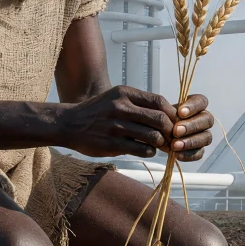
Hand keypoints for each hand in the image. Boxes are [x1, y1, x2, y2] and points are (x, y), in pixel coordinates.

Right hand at [58, 86, 175, 158]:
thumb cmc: (98, 112)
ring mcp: (116, 126)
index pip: (159, 101)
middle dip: (170, 131)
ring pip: (153, 136)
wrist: (69, 124)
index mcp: (125, 93)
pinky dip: (149, 152)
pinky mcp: (111, 144)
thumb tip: (169, 113)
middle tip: (172, 137)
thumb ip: (139, 104)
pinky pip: (141, 149)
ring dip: (161, 143)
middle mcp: (121, 107)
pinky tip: (147, 151)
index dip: (171, 114)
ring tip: (159, 145)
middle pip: (160, 119)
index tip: (174, 122)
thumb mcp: (116, 98)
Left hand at [169, 94, 214, 161]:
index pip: (202, 101)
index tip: (180, 112)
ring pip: (206, 137)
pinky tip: (177, 154)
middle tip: (176, 131)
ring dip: (190, 142)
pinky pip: (200, 153)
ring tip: (174, 145)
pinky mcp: (200, 149)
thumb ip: (171, 112)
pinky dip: (188, 154)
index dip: (193, 106)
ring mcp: (204, 135)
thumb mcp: (165, 112)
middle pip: (207, 120)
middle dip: (191, 126)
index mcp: (197, 105)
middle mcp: (204, 119)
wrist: (159, 133)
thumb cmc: (164, 119)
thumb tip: (175, 116)